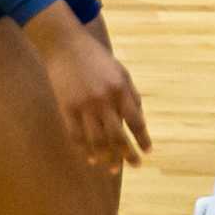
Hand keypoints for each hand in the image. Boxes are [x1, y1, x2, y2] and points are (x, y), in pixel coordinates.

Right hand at [31, 10, 149, 171]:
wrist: (66, 45)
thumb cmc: (97, 58)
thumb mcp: (121, 71)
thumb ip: (130, 94)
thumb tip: (138, 119)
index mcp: (121, 89)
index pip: (135, 120)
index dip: (142, 138)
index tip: (148, 151)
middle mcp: (104, 99)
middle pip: (117, 134)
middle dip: (127, 153)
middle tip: (135, 165)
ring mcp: (84, 105)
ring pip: (97, 139)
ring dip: (106, 157)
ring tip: (112, 169)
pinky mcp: (67, 108)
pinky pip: (76, 135)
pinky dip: (84, 149)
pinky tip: (91, 159)